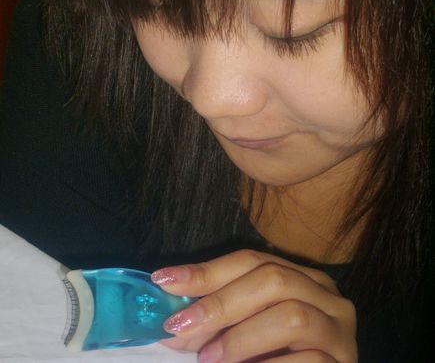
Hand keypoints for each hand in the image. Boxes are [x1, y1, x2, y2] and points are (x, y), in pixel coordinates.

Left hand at [151, 249, 357, 361]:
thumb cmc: (271, 353)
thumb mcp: (243, 326)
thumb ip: (216, 315)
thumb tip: (171, 309)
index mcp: (300, 275)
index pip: (251, 260)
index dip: (207, 271)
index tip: (166, 281)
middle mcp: (325, 294)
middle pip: (273, 279)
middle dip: (221, 302)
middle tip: (181, 325)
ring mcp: (339, 328)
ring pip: (291, 316)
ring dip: (241, 337)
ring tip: (209, 358)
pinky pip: (306, 361)